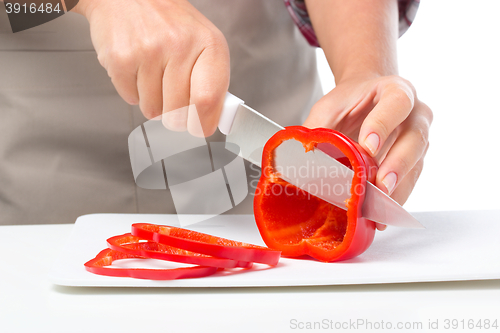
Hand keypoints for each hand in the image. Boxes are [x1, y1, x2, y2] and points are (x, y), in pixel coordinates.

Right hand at [74, 0, 229, 136]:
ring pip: (153, 110)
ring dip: (153, 101)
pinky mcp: (121, 58)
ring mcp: (149, 52)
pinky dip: (133, 92)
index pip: (208, 100)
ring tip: (153, 73)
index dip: (203, 123)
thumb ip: (213, 82)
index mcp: (209, 44)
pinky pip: (131, 99)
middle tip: (172, 96)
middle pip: (179, 112)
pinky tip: (137, 69)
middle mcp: (180, 46)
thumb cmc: (170, 22)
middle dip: (175, 115)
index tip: (200, 127)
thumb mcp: (204, 43)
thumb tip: (213, 120)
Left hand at [303, 75, 432, 229]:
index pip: (397, 102)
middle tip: (381, 185)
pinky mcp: (415, 162)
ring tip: (380, 208)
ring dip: (398, 188)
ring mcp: (419, 139)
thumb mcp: (329, 106)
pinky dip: (395, 199)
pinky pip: (410, 182)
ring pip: (416, 165)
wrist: (366, 98)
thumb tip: (300, 154)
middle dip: (398, 165)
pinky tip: (381, 214)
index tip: (368, 146)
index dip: (383, 124)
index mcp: (396, 91)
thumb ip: (318, 126)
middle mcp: (416, 115)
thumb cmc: (350, 101)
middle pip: (415, 139)